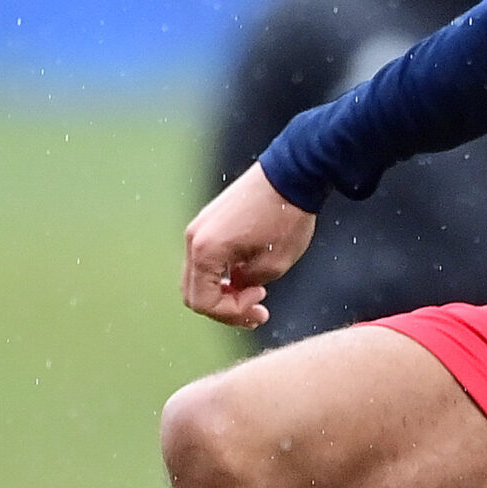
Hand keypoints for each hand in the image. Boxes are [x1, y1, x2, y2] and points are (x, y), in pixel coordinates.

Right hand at [182, 163, 315, 327]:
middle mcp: (194, 238)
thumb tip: (234, 287)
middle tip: (256, 309)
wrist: (292, 175)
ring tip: (255, 292)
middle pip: (194, 292)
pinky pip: (206, 258)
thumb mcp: (272, 266)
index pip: (203, 302)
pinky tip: (246, 273)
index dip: (232, 312)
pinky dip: (221, 273)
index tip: (260, 302)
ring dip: (223, 291)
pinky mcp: (209, 220)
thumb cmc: (285, 218)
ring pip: (198, 276)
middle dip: (225, 307)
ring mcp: (199, 227)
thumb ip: (245, 285)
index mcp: (206, 251)